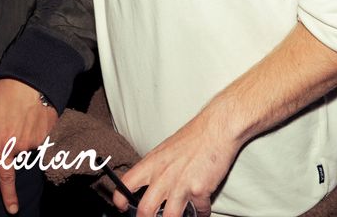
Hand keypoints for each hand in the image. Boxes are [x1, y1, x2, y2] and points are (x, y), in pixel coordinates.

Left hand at [0, 78, 57, 213]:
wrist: (35, 77)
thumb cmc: (7, 91)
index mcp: (5, 142)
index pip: (6, 174)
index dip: (8, 193)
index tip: (12, 209)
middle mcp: (23, 145)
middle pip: (16, 154)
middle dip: (12, 142)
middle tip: (11, 119)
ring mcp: (39, 140)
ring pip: (28, 145)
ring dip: (24, 135)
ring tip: (21, 113)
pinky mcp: (51, 132)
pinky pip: (40, 137)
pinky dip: (36, 129)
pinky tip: (32, 115)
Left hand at [112, 108, 239, 216]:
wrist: (216, 128)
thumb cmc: (193, 137)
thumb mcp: (165, 150)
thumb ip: (156, 169)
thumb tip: (151, 186)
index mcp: (151, 164)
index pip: (126, 183)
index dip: (119, 199)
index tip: (122, 207)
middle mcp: (163, 176)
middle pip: (145, 210)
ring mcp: (180, 184)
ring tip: (179, 216)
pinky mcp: (199, 190)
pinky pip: (199, 212)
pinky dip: (202, 213)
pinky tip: (202, 209)